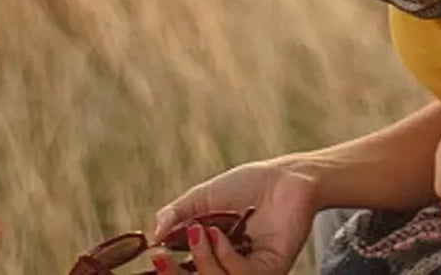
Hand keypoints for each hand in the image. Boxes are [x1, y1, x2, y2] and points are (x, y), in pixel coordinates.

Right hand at [149, 162, 317, 274]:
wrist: (287, 176)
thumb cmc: (250, 184)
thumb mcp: (206, 196)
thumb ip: (178, 213)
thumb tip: (153, 235)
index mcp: (212, 255)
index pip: (185, 274)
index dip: (168, 272)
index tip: (154, 257)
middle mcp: (229, 267)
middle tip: (162, 257)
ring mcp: (249, 271)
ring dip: (202, 260)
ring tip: (203, 230)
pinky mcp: (269, 271)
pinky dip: (225, 258)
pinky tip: (222, 235)